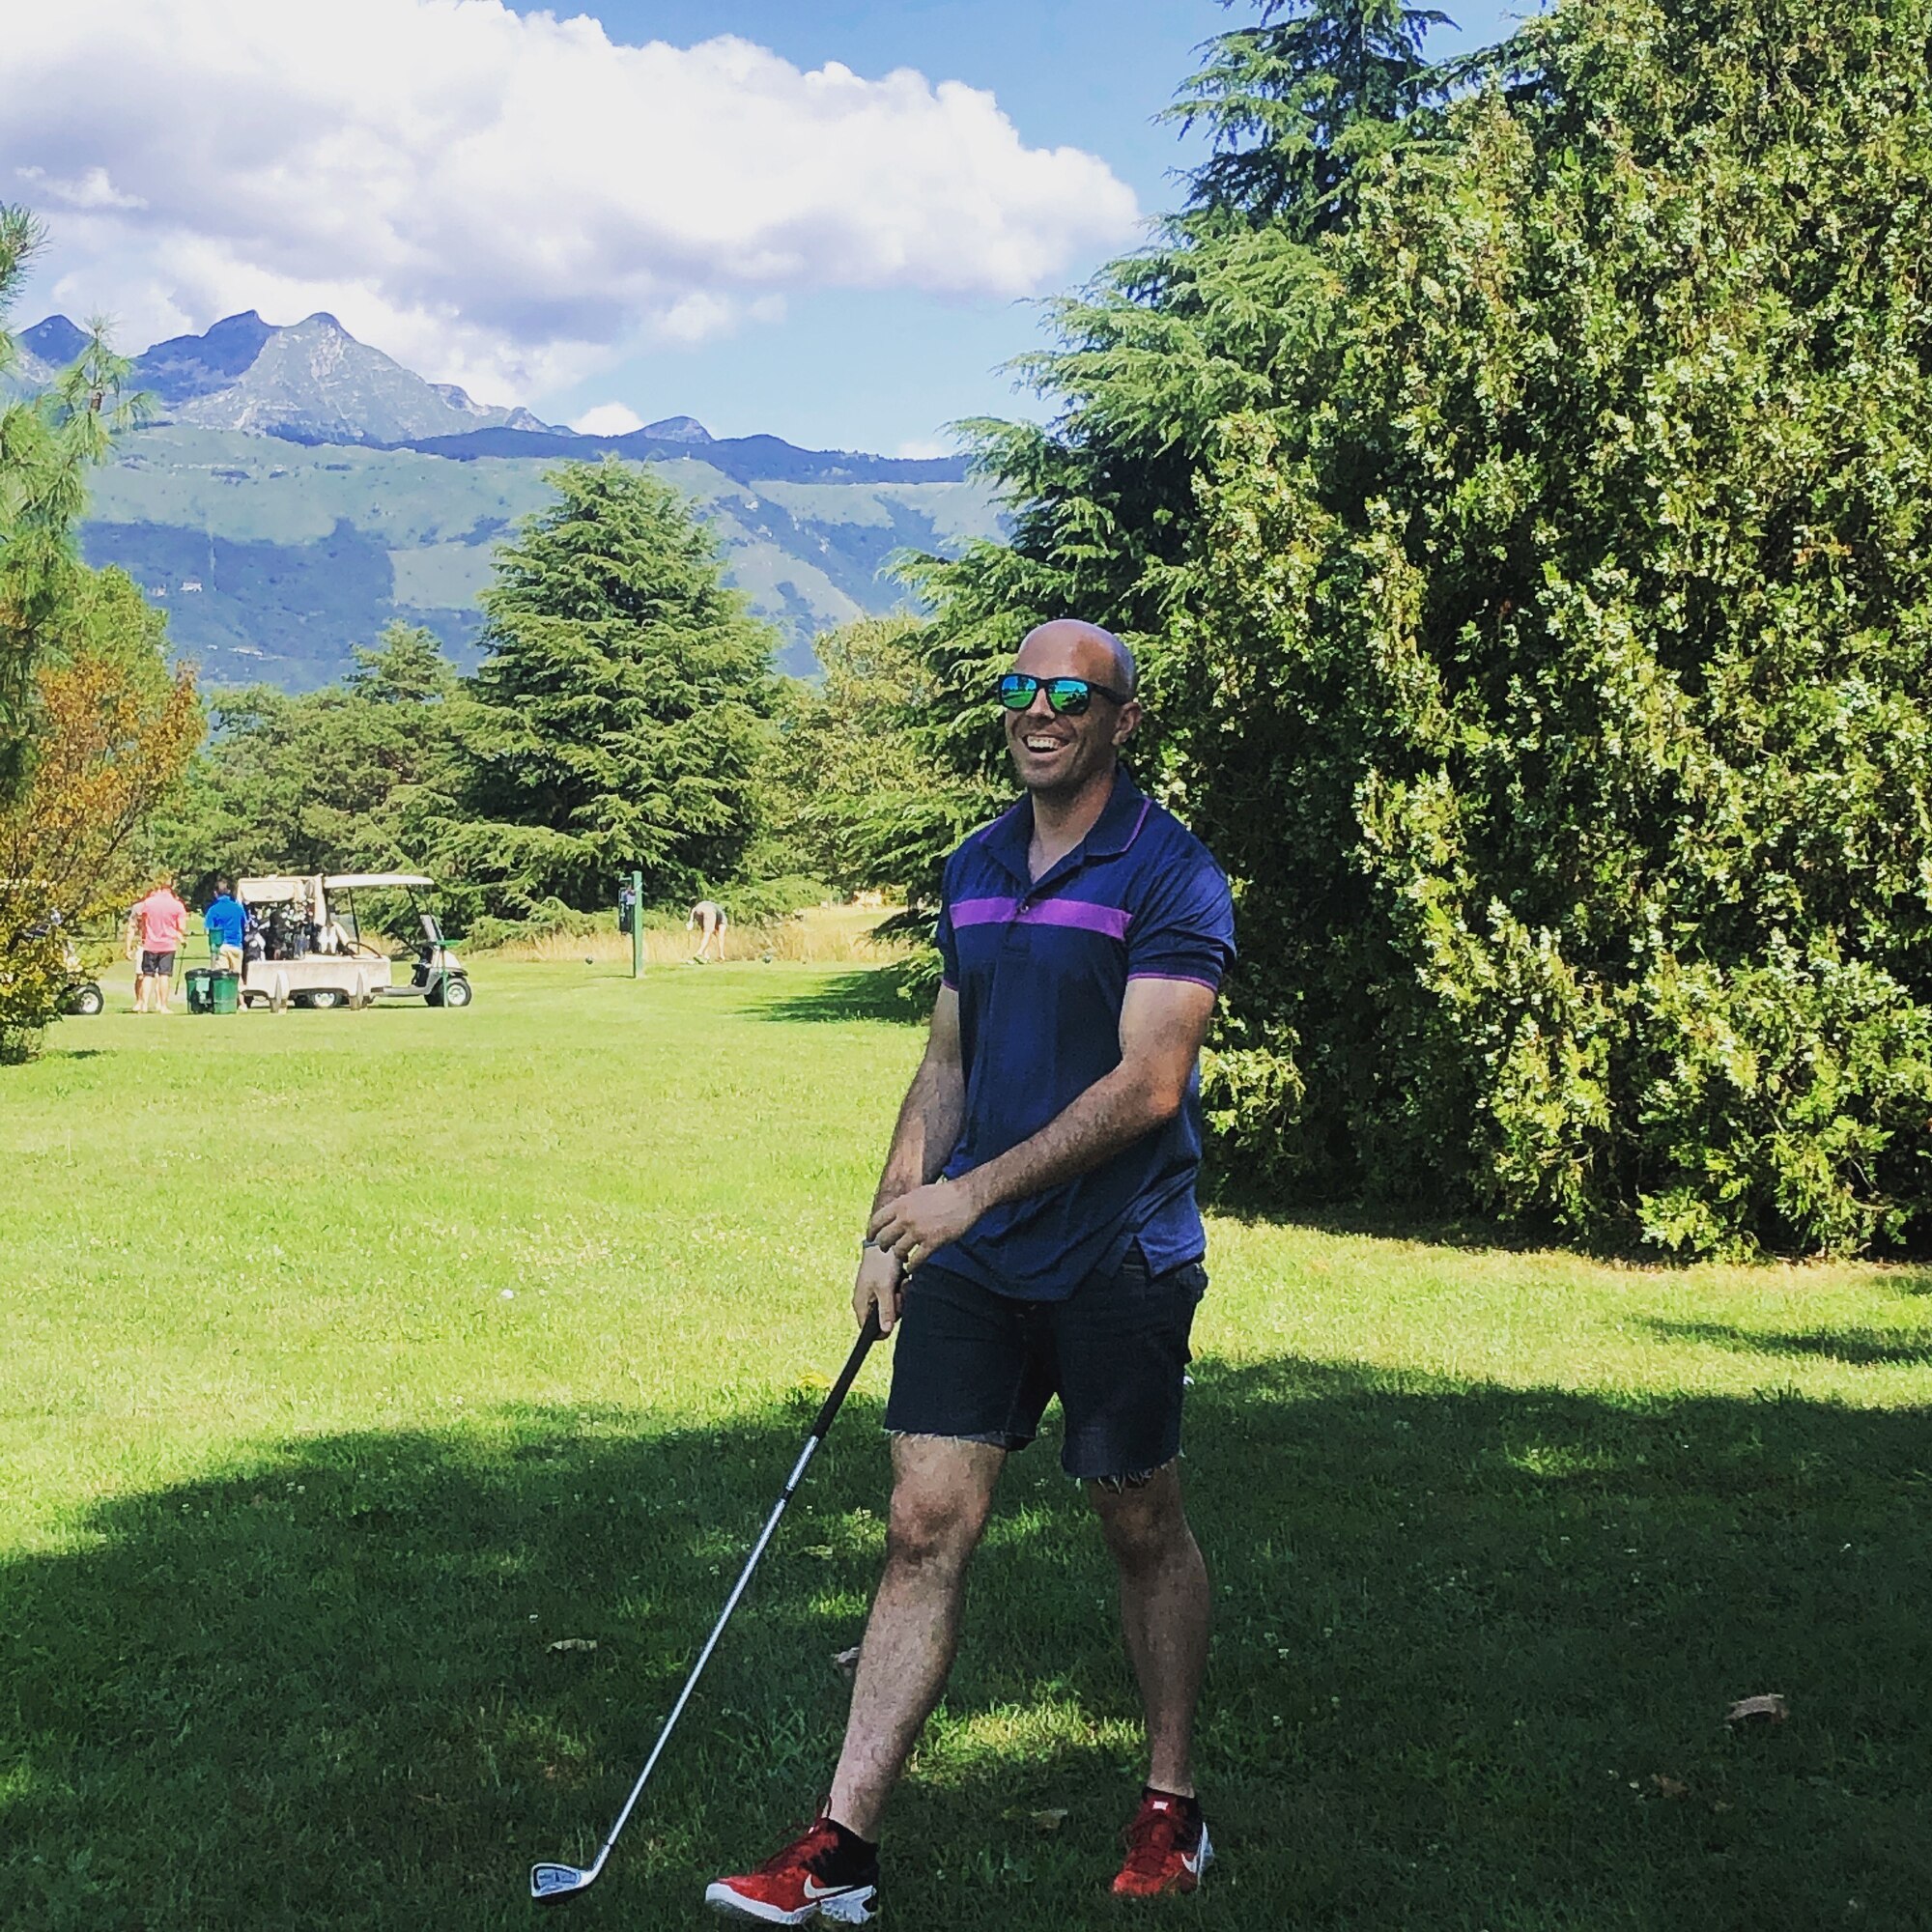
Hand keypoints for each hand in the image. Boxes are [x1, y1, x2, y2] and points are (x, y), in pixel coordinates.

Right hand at [852, 1242, 904, 1334]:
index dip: (884, 1327)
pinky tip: (903, 1279)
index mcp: (861, 1305)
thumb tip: (885, 1331)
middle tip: (898, 1294)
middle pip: (884, 1320)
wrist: (885, 1240)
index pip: (868, 1331)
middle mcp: (867, 1302)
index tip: (894, 1315)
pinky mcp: (885, 1287)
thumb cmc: (881, 1263)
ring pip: (893, 1308)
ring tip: (901, 1283)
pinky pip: (896, 1297)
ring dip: (901, 1297)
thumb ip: (886, 1310)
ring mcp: (876, 1294)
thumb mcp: (885, 1288)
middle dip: (896, 1308)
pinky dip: (902, 1289)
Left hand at [867, 1177, 981, 1270]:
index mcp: (901, 1204)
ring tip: (904, 1258)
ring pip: (898, 1251)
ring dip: (900, 1256)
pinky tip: (913, 1267)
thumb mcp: (917, 1194)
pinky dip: (912, 1266)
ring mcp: (919, 1231)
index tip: (871, 1238)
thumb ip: (903, 1205)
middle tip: (888, 1249)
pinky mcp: (933, 1242)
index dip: (871, 1232)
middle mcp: (906, 1218)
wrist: (966, 1196)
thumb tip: (892, 1214)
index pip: (876, 1220)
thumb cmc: (944, 1194)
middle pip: (884, 1239)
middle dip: (884, 1246)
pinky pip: (916, 1260)